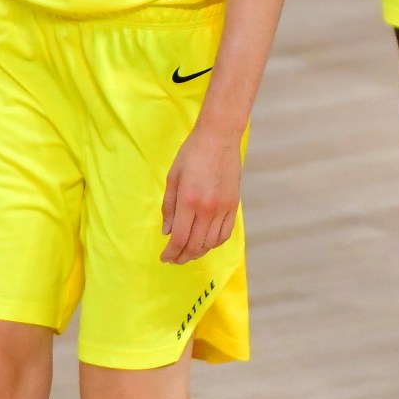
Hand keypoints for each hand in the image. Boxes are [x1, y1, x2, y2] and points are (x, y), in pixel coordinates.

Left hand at [159, 116, 242, 263]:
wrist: (219, 139)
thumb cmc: (192, 154)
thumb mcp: (172, 178)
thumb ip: (169, 207)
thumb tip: (167, 232)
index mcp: (188, 200)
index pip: (179, 238)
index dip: (171, 252)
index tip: (164, 257)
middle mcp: (207, 208)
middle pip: (195, 245)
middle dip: (182, 257)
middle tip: (174, 259)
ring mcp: (223, 208)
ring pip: (210, 243)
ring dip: (197, 252)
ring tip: (187, 253)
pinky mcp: (234, 206)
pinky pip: (224, 234)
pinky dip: (214, 244)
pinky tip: (205, 243)